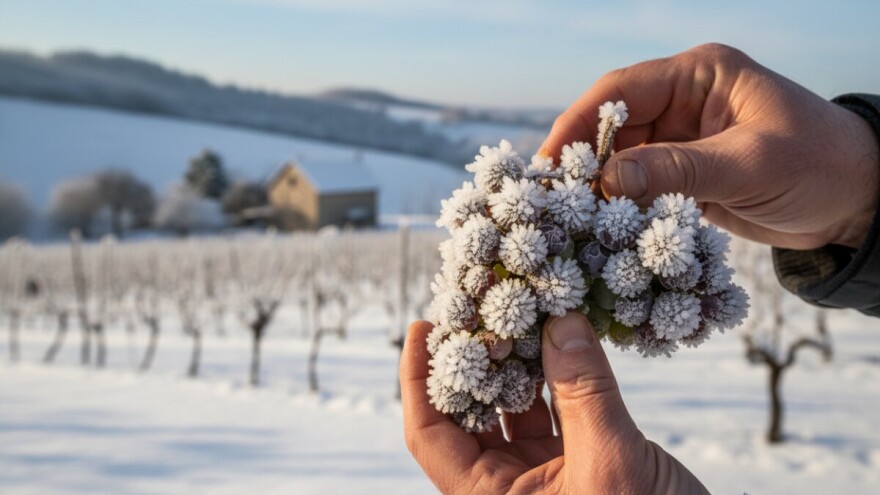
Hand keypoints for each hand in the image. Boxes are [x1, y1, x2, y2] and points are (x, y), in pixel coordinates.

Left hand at [401, 314, 707, 493]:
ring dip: (517, 360)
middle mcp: (508, 488)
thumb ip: (584, 390)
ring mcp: (544, 475)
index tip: (423, 327)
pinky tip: (562, 336)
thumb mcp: (611, 460)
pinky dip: (559, 373)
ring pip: (514, 406)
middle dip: (472, 357)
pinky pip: (557, 408)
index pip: (430, 434)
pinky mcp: (580, 462)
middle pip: (469, 412)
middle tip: (478, 304)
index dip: (419, 380)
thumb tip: (559, 319)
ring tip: (519, 309)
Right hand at [540, 43, 878, 249]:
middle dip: (583, 163)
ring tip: (571, 222)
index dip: (579, 123)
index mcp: (698, 77)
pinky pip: (641, 189)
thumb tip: (605, 181)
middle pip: (613, 129)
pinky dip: (622, 210)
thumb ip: (678, 169)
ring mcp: (682, 142)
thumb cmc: (819, 166)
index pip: (622, 91)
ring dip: (600, 192)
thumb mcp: (749, 163)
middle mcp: (683, 104)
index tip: (549, 162)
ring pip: (622, 163)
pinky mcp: (685, 177)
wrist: (860, 202)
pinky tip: (603, 231)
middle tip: (552, 202)